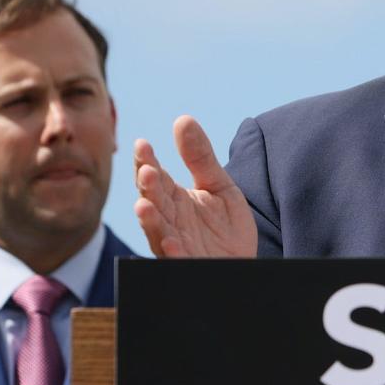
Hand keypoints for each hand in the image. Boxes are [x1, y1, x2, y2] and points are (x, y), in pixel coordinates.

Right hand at [134, 115, 257, 257]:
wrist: (242, 263)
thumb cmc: (226, 228)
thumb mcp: (219, 186)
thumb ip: (200, 158)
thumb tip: (182, 119)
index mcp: (173, 199)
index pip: (155, 177)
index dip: (146, 162)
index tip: (142, 144)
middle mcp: (169, 221)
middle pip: (153, 202)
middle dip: (148, 188)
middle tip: (147, 171)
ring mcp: (176, 245)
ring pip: (157, 232)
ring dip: (150, 220)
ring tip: (144, 205)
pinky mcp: (188, 265)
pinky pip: (176, 261)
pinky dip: (172, 253)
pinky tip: (172, 242)